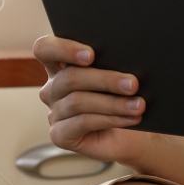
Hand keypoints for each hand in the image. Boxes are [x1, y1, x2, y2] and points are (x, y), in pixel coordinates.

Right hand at [33, 35, 148, 164]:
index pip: (45, 49)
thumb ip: (113, 63)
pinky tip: (131, 118)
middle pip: (69, 77)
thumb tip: (124, 55)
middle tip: (133, 84)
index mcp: (60, 65)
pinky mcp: (59, 135)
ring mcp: (54, 113)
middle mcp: (53, 88)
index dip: (63, 49)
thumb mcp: (119, 76)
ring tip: (139, 104)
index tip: (91, 54)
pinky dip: (110, 119)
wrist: (135, 135)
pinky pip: (83, 122)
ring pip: (78, 101)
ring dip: (113, 103)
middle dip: (105, 79)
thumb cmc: (125, 98)